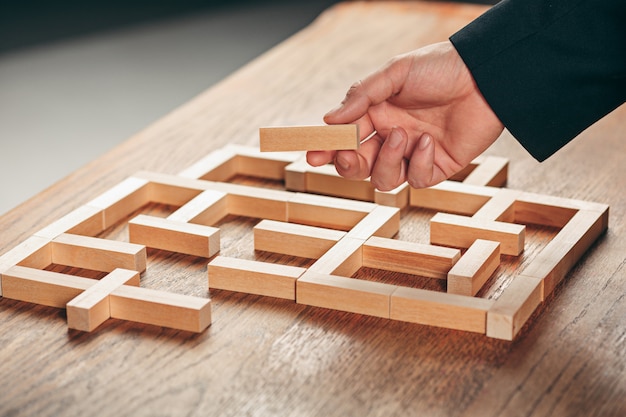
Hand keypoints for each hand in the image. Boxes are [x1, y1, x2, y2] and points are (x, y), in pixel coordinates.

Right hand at [306, 41, 503, 189]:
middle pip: (358, 166)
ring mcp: (413, 154)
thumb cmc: (440, 67)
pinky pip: (417, 180)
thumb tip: (329, 119)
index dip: (327, 149)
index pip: (344, 138)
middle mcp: (391, 137)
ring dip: (387, 161)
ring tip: (402, 135)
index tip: (312, 155)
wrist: (485, 76)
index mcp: (377, 114)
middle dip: (348, 164)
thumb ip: (361, 96)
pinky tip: (429, 142)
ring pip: (384, 179)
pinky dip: (419, 164)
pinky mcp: (437, 166)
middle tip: (347, 154)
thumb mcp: (395, 73)